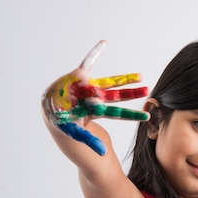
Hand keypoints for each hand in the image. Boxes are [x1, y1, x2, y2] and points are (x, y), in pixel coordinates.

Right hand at [41, 40, 149, 154]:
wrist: (49, 111)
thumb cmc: (62, 124)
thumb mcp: (75, 134)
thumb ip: (89, 141)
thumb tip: (103, 153)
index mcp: (94, 112)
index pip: (116, 114)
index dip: (131, 115)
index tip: (146, 117)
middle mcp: (94, 99)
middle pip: (116, 96)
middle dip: (131, 94)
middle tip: (148, 90)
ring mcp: (87, 87)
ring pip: (108, 82)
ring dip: (124, 79)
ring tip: (141, 77)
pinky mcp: (77, 76)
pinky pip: (87, 62)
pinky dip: (94, 53)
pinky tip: (104, 43)